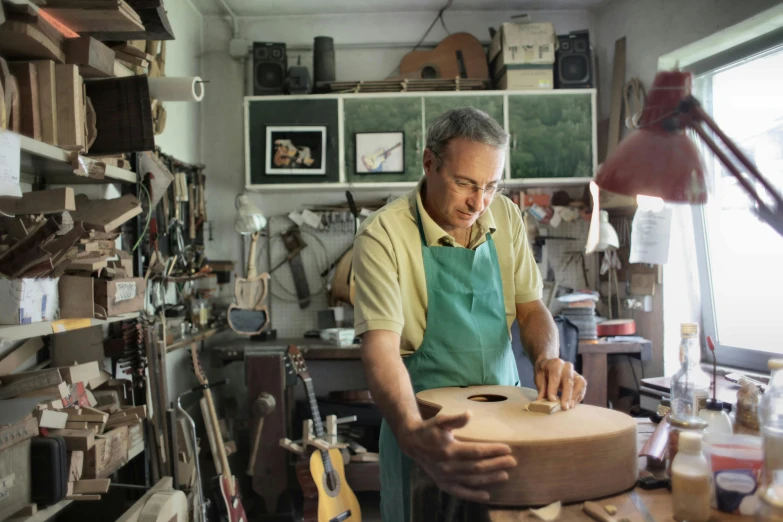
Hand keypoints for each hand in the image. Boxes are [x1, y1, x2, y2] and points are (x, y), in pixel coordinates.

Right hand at [397, 411, 515, 502]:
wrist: (412, 442)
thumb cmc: (429, 430)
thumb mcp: (440, 421)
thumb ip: (455, 419)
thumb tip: (469, 414)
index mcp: (449, 449)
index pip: (476, 451)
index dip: (493, 450)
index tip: (507, 448)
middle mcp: (448, 466)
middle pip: (477, 467)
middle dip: (496, 464)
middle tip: (512, 461)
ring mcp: (446, 477)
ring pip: (472, 480)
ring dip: (490, 478)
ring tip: (505, 475)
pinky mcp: (443, 484)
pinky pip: (461, 492)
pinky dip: (474, 496)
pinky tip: (487, 495)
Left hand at [534, 357, 586, 409]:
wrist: (551, 363)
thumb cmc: (544, 371)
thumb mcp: (539, 376)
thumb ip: (541, 387)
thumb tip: (540, 399)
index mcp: (555, 363)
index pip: (555, 376)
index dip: (553, 388)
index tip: (552, 399)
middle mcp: (567, 366)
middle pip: (569, 380)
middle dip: (566, 395)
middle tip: (564, 407)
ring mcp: (575, 372)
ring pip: (579, 383)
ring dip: (575, 397)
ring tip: (569, 406)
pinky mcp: (580, 378)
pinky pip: (582, 388)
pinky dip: (578, 397)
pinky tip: (572, 404)